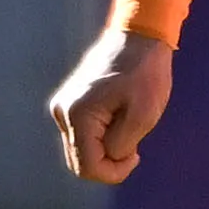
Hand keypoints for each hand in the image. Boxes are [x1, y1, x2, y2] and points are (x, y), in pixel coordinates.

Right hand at [50, 27, 175, 182]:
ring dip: (106, 149)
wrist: (139, 36)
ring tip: (128, 125)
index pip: (87, 168)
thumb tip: (107, 159)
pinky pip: (83, 136)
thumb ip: (121, 145)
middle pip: (80, 163)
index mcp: (78, 115)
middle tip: (135, 144)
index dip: (114, 172)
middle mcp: (62, 112)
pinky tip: (120, 119)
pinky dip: (102, 137)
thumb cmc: (146, 72)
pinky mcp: (70, 103)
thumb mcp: (143, 114)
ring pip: (81, 150)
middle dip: (109, 162)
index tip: (137, 155)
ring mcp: (63, 107)